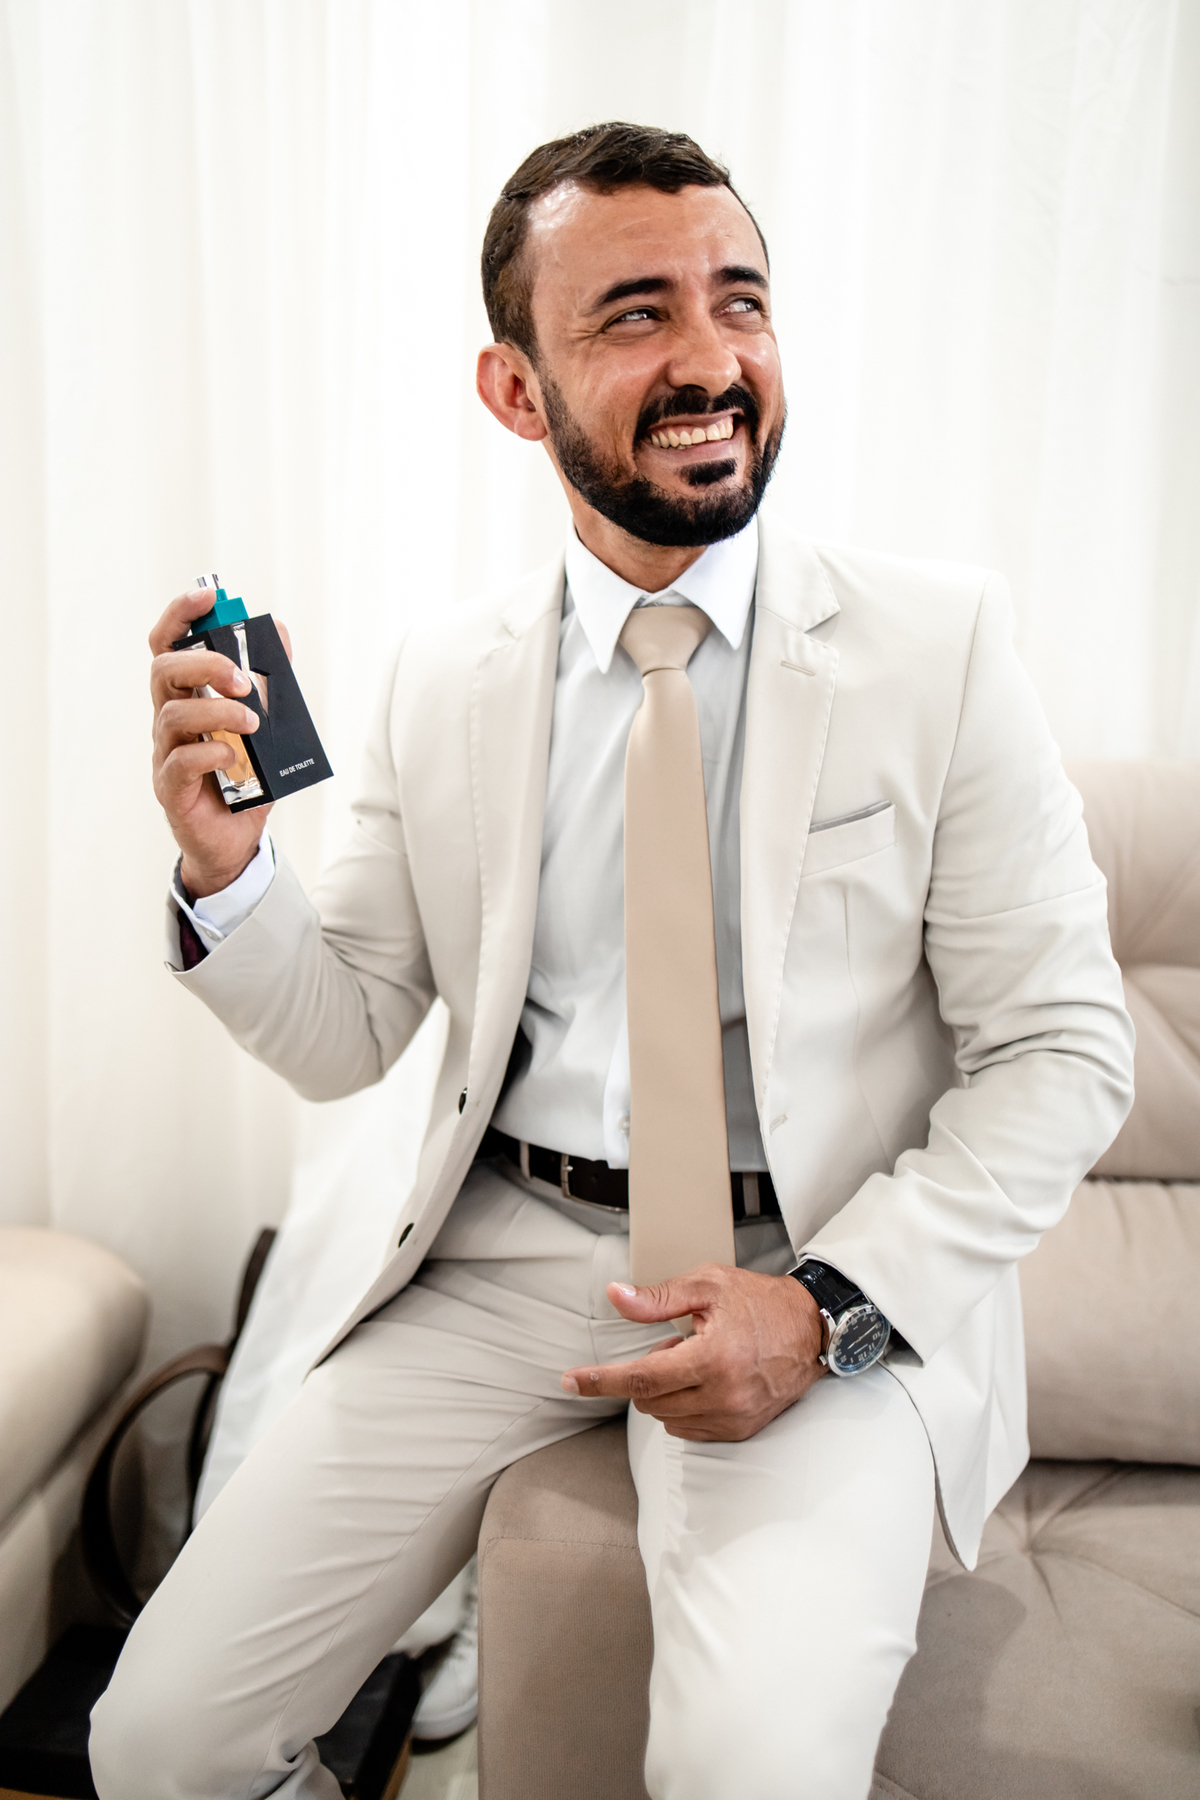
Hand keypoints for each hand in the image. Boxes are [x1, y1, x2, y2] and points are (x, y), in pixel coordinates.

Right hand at [149, 590, 290, 896]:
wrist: (235, 840)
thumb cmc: (244, 780)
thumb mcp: (266, 725)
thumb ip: (270, 682)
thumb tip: (279, 633)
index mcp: (187, 696)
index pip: (169, 644)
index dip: (182, 615)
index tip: (209, 597)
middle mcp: (170, 719)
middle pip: (164, 671)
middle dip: (205, 664)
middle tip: (243, 679)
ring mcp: (166, 753)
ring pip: (172, 714)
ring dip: (217, 711)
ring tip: (251, 724)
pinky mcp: (171, 788)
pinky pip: (180, 762)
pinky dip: (210, 753)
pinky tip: (234, 758)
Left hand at [561, 1263, 826, 1440]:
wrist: (811, 1328)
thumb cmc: (761, 1303)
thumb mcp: (707, 1285)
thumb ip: (657, 1299)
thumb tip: (617, 1297)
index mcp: (712, 1359)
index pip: (640, 1378)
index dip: (600, 1381)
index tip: (570, 1382)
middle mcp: (724, 1396)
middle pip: (650, 1400)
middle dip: (649, 1373)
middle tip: (677, 1345)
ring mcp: (734, 1418)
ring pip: (666, 1418)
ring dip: (666, 1391)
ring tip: (698, 1360)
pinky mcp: (742, 1430)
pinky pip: (689, 1430)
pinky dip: (684, 1407)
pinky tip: (706, 1380)